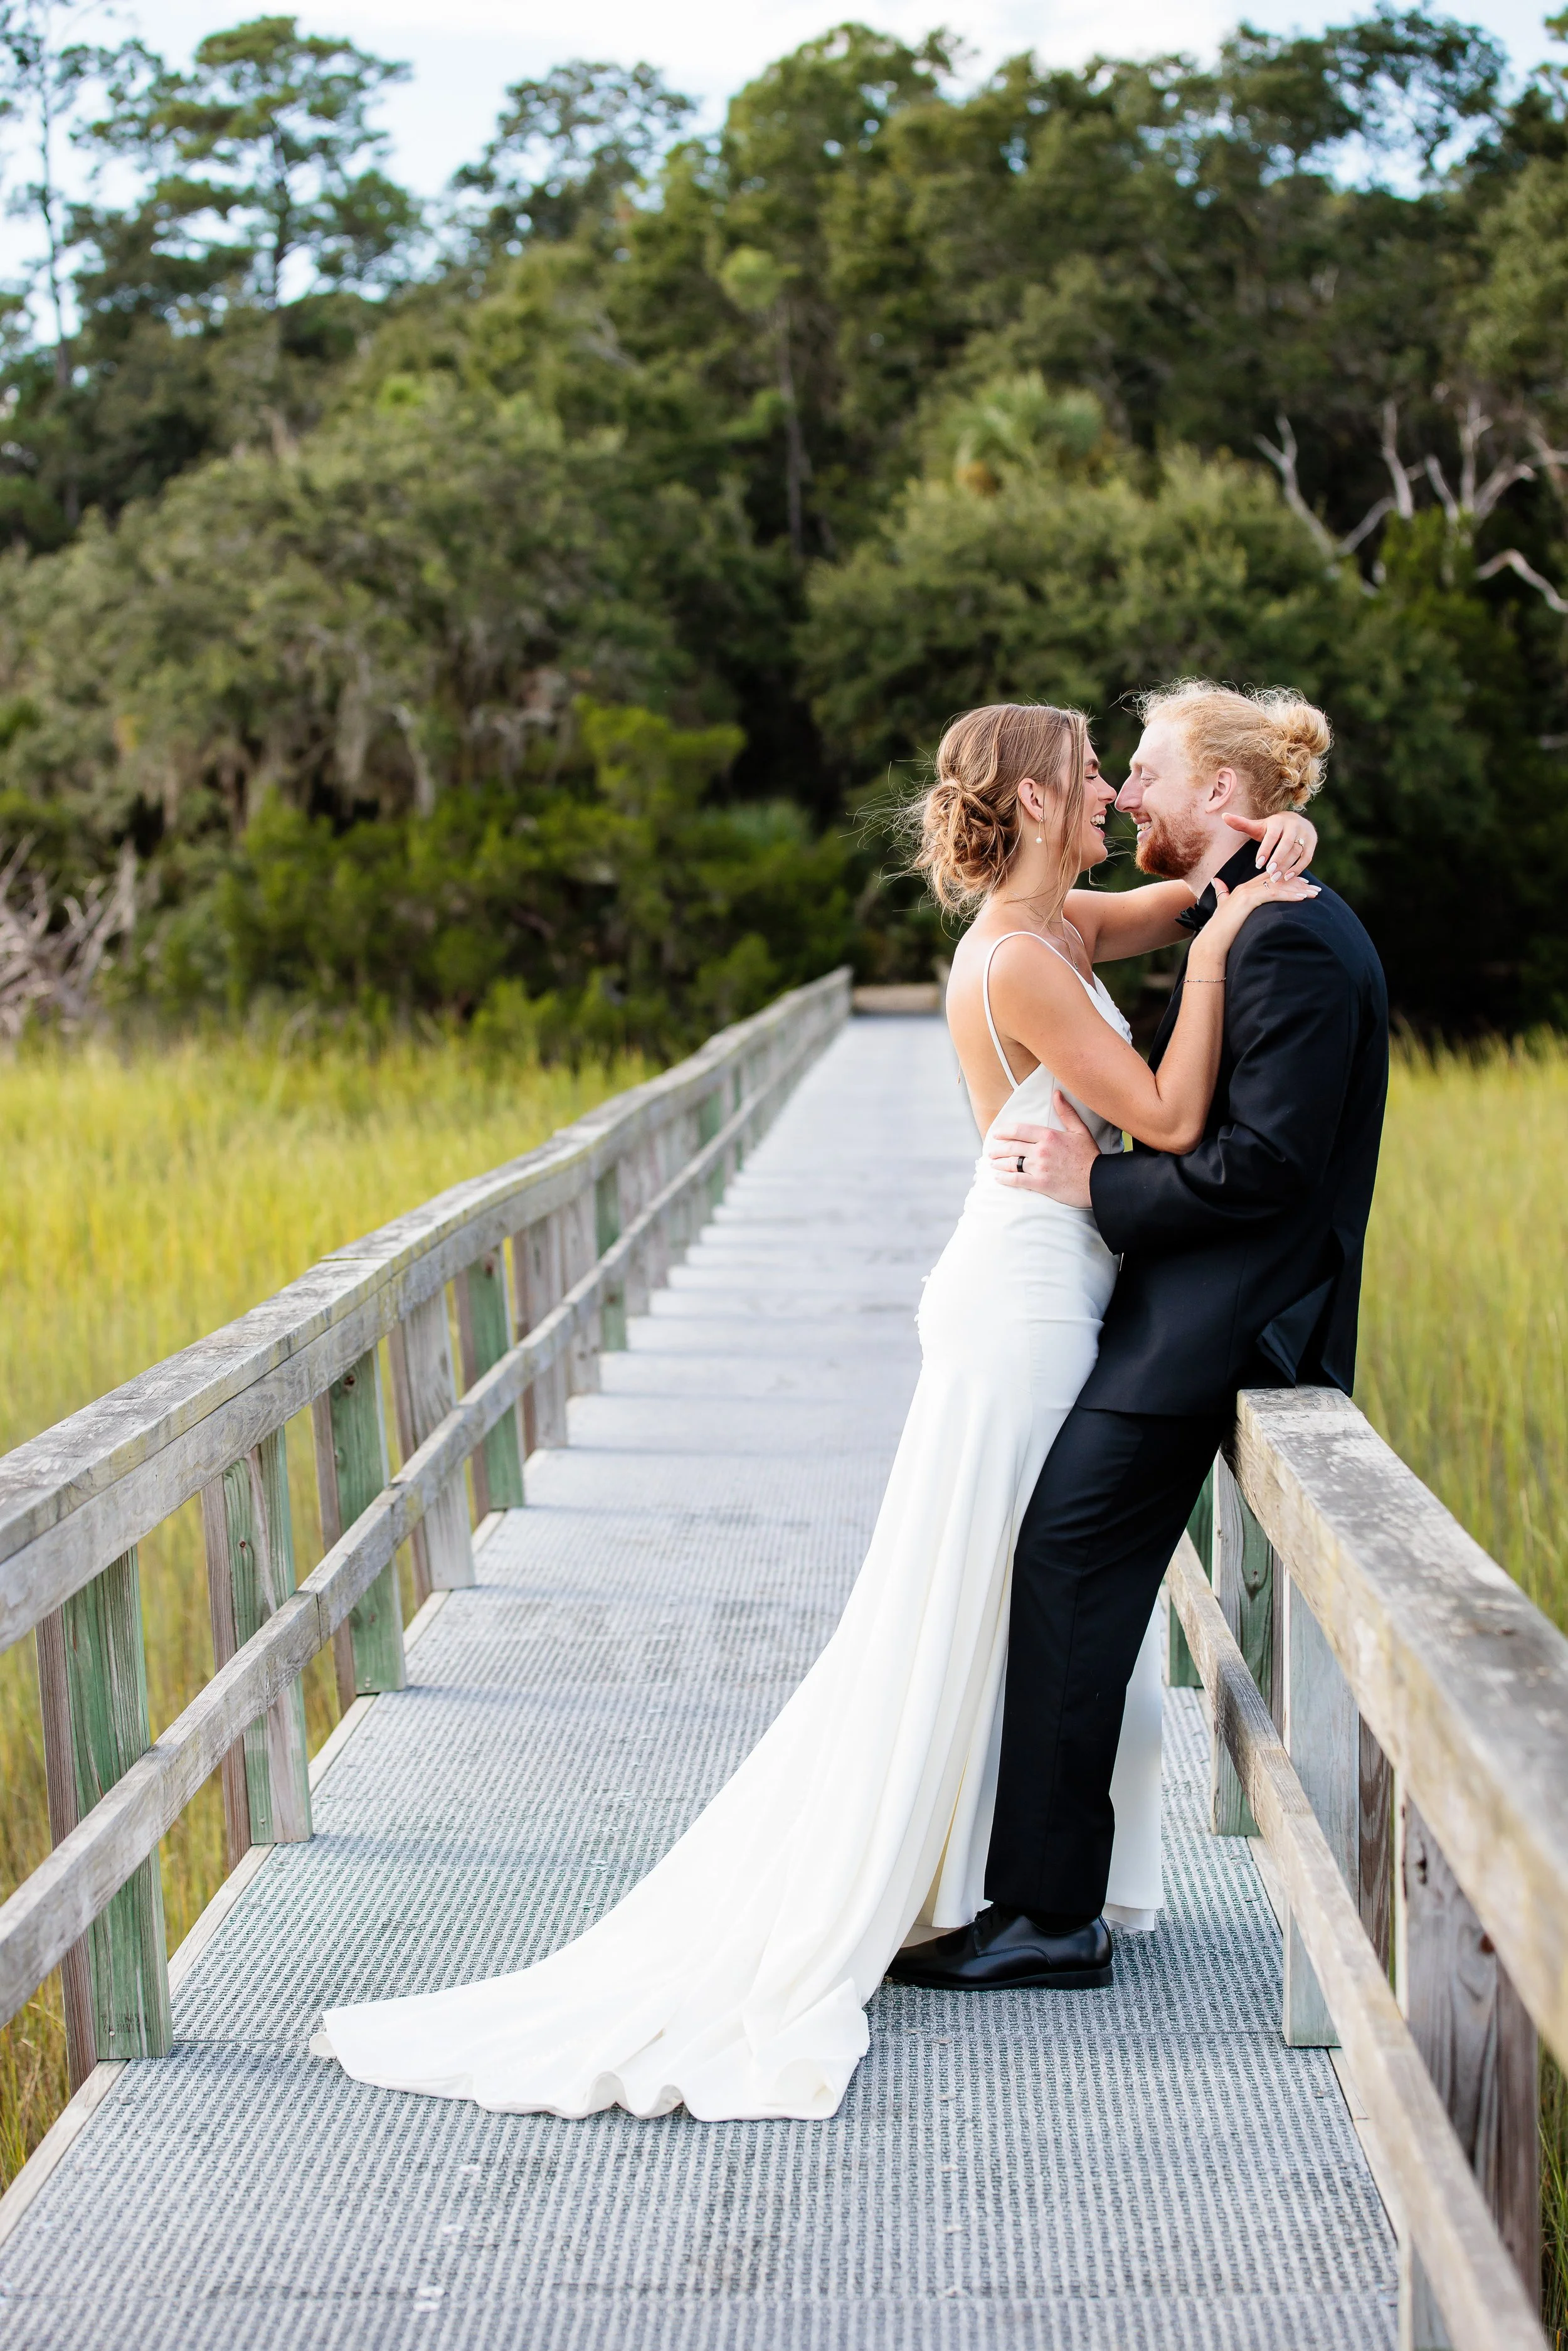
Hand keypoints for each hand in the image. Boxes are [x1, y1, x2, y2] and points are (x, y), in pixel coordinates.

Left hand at [987, 1096, 1098, 1208]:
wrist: (1098, 1181)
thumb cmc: (1090, 1156)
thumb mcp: (1080, 1130)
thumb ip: (1066, 1112)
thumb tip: (1057, 1093)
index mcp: (1049, 1135)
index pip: (1019, 1130)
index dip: (1004, 1131)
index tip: (996, 1134)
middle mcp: (1041, 1150)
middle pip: (1012, 1147)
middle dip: (998, 1149)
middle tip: (991, 1151)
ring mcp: (1039, 1167)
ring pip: (1011, 1163)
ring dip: (999, 1163)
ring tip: (993, 1163)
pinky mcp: (1040, 1184)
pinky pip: (1016, 1180)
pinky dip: (1004, 1179)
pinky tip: (998, 1178)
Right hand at [1191, 868, 1317, 971]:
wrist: (1212, 942)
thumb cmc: (1221, 931)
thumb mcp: (1224, 908)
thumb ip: (1222, 894)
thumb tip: (1216, 882)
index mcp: (1244, 888)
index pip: (1272, 879)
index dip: (1290, 881)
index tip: (1306, 886)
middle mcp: (1246, 886)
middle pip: (1278, 879)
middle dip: (1299, 883)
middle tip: (1316, 889)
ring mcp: (1247, 891)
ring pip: (1278, 884)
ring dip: (1299, 889)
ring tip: (1315, 894)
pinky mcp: (1248, 899)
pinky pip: (1274, 893)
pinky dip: (1289, 895)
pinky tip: (1302, 898)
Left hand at [1224, 809, 1316, 877]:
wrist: (1295, 822)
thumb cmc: (1271, 828)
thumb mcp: (1258, 826)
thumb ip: (1242, 824)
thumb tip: (1224, 816)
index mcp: (1278, 821)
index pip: (1272, 835)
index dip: (1266, 849)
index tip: (1258, 863)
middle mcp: (1293, 825)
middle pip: (1287, 844)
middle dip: (1278, 859)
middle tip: (1269, 873)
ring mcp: (1305, 833)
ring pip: (1297, 851)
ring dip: (1287, 866)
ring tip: (1276, 878)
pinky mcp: (1313, 842)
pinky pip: (1307, 857)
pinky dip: (1298, 868)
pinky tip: (1288, 878)